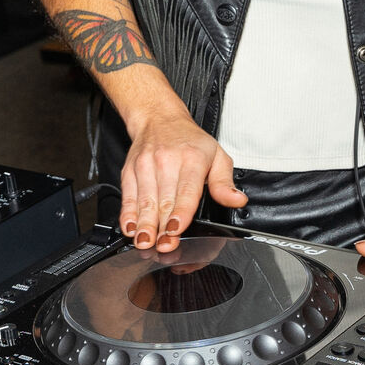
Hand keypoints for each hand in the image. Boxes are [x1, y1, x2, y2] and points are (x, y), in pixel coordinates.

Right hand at [118, 109, 245, 252]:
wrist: (159, 118)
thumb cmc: (189, 141)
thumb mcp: (217, 155)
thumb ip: (225, 182)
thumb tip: (236, 200)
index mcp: (191, 159)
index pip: (186, 191)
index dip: (180, 212)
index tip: (176, 230)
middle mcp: (166, 162)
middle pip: (163, 200)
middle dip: (162, 227)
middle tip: (163, 246)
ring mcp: (145, 166)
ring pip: (144, 200)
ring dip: (144, 224)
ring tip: (145, 242)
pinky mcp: (130, 171)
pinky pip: (128, 196)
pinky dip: (127, 214)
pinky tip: (130, 228)